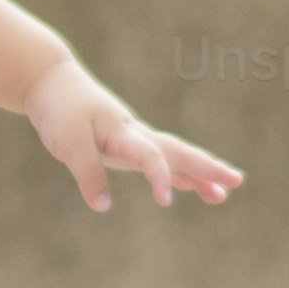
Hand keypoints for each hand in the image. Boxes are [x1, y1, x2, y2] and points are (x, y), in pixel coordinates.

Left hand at [26, 57, 240, 212]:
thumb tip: (103, 206)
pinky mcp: (125, 142)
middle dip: (207, 168)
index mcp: (123, 132)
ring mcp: (133, 137)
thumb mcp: (66, 141)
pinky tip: (190, 187)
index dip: (160, 178)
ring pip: (173, 157)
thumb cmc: (59, 108)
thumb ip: (87, 172)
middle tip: (238, 182)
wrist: (50, 81)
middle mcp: (135, 134)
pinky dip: (176, 174)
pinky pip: (159, 160)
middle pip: (178, 152)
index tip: (165, 203)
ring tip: (223, 195)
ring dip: (198, 175)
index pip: (150, 156)